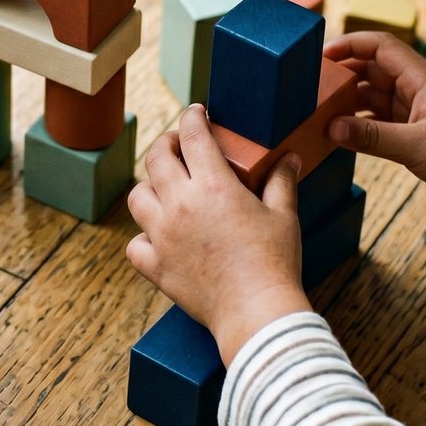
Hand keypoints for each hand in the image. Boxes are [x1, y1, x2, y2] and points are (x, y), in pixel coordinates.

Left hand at [126, 104, 310, 365]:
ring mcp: (162, 235)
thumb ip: (281, 181)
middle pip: (155, 157)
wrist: (258, 314)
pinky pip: (135, 244)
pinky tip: (157, 237)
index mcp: (213, 185)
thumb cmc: (275, 263)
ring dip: (149, 186)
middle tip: (176, 142)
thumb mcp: (283, 215)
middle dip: (165, 142)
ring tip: (164, 188)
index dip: (192, 117)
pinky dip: (143, 238)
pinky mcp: (156, 266)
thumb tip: (289, 157)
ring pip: (137, 196)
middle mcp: (180, 204)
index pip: (192, 135)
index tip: (197, 112)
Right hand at [325, 33, 425, 248]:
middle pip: (373, 70)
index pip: (381, 47)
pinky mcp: (418, 132)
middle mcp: (419, 89)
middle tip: (312, 87)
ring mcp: (419, 111)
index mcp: (423, 79)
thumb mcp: (416, 147)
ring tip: (320, 111)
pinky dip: (362, 125)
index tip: (322, 56)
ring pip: (375, 97)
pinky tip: (342, 135)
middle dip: (344, 75)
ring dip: (350, 103)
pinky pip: (382, 121)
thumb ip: (371, 138)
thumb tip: (330, 128)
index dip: (350, 44)